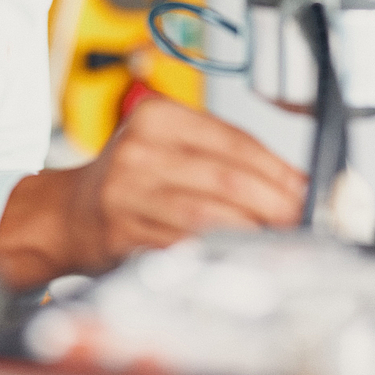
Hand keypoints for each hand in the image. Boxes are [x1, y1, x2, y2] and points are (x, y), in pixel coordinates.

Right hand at [0, 95, 305, 289]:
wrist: (67, 213)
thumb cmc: (130, 180)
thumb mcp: (167, 146)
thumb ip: (223, 157)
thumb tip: (293, 185)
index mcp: (158, 117)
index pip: (235, 140)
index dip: (279, 169)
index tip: (307, 190)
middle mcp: (140, 149)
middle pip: (228, 177)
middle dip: (276, 203)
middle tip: (304, 220)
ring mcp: (127, 192)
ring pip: (210, 214)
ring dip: (254, 232)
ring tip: (281, 241)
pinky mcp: (122, 233)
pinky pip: (185, 245)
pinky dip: (220, 253)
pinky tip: (241, 257)